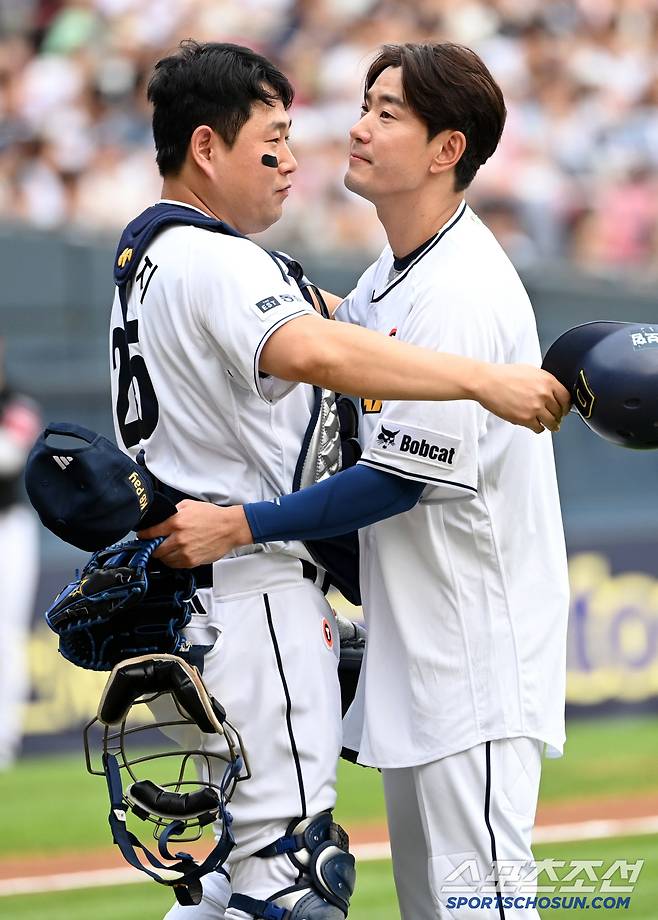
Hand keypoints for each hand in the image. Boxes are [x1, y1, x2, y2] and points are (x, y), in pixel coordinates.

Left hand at [137, 500, 253, 566]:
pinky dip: (173, 561)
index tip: (142, 536)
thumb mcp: (189, 505)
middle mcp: (179, 539)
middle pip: (155, 549)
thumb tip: (161, 518)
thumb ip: (172, 511)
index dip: (143, 535)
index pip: (150, 533)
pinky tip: (177, 554)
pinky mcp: (192, 561)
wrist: (230, 528)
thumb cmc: (213, 516)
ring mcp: (185, 552)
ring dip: (163, 555)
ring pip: (164, 559)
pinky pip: (175, 565)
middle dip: (152, 547)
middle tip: (154, 544)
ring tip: (167, 549)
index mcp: (176, 523)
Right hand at [475, 364, 570, 432]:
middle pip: (560, 411)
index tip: (564, 409)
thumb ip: (543, 381)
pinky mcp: (525, 418)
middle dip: (558, 416)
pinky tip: (535, 425)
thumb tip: (550, 390)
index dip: (566, 406)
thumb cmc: (502, 375)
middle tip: (555, 418)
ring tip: (548, 425)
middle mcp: (544, 394)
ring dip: (551, 425)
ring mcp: (535, 407)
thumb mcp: (529, 371)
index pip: (566, 397)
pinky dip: (538, 428)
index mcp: (547, 380)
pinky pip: (539, 428)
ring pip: (552, 422)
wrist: (487, 382)